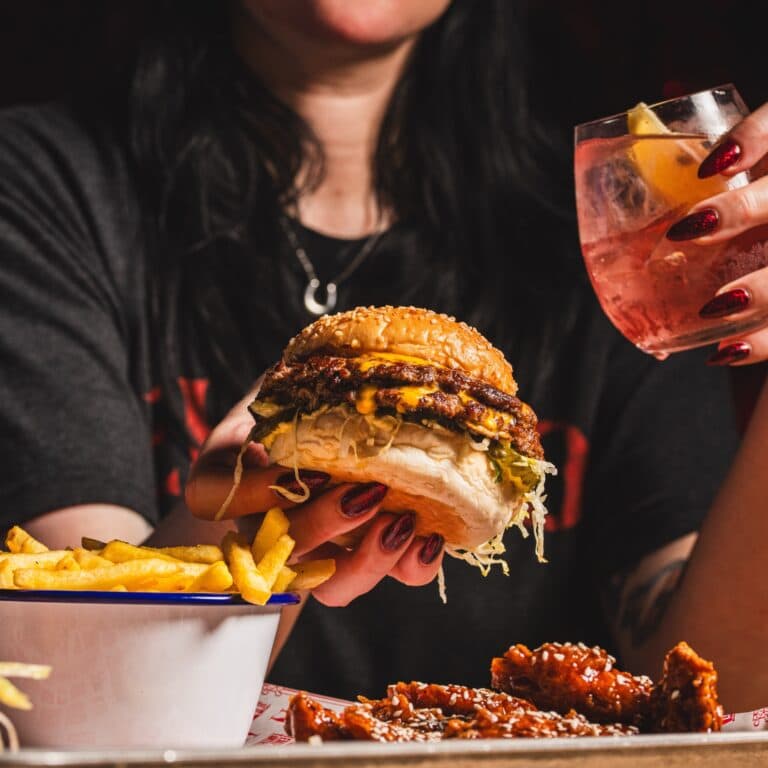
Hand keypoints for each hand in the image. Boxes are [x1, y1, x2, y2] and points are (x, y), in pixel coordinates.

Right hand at [184, 388, 444, 605]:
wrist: (317, 427)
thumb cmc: (298, 400)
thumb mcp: (286, 380)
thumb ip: (297, 376)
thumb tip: (348, 349)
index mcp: (225, 480)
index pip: (215, 498)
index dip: (260, 490)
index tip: (310, 468)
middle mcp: (262, 528)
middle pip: (277, 552)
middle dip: (324, 525)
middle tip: (366, 492)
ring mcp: (312, 552)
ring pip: (328, 586)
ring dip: (370, 560)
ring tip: (404, 522)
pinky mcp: (359, 561)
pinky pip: (380, 581)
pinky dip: (409, 568)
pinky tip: (429, 540)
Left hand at [665, 102, 767, 365]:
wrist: (767, 260)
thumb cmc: (757, 223)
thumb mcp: (750, 184)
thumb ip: (717, 162)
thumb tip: (648, 113)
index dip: (758, 137)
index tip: (713, 165)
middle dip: (746, 211)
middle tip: (686, 231)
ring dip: (762, 291)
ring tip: (714, 305)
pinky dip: (764, 344)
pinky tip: (725, 351)